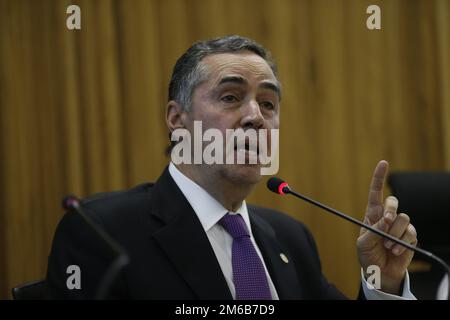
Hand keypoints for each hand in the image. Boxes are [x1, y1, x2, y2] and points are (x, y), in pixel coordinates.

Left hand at [357, 160, 417, 294]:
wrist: (380, 272)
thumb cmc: (368, 255)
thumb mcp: (363, 243)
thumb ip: (373, 231)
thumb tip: (385, 221)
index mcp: (372, 215)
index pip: (376, 192)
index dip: (379, 177)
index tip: (383, 163)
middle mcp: (387, 217)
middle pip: (393, 201)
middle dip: (391, 210)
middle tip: (386, 223)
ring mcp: (400, 227)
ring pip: (404, 218)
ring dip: (394, 233)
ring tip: (386, 245)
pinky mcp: (410, 237)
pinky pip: (411, 233)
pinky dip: (402, 243)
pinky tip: (394, 251)